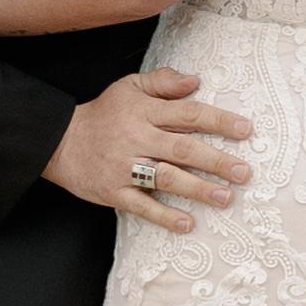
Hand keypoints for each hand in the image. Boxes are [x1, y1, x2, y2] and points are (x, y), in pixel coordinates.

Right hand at [47, 67, 255, 231]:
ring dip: (197, 189)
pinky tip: (187, 223)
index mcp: (144, 112)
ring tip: (225, 198)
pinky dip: (164, 215)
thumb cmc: (103, 113)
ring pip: (165, 177)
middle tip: (244, 172)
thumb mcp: (129, 87)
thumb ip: (163, 82)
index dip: (218, 122)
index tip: (246, 130)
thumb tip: (196, 81)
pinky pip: (141, 205)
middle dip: (216, 161)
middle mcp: (137, 138)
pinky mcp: (113, 191)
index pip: (188, 114)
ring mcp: (124, 167)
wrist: (59, 141)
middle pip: (182, 149)